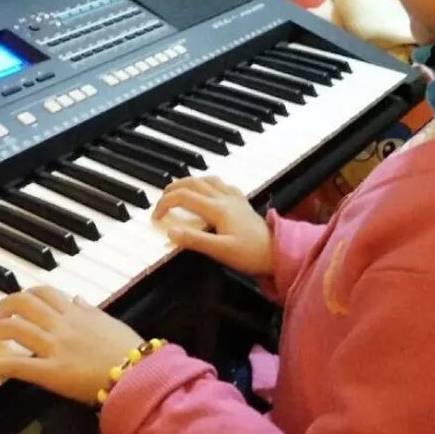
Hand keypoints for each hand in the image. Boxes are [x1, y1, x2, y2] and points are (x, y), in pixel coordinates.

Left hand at [0, 285, 144, 404]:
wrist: (137, 374)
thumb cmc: (130, 351)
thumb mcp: (111, 323)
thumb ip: (90, 311)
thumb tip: (77, 299)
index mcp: (77, 312)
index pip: (45, 292)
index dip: (26, 295)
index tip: (19, 302)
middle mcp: (62, 324)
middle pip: (24, 303)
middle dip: (5, 306)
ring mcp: (54, 347)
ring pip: (15, 328)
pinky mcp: (50, 372)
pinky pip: (17, 364)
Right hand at [153, 175, 274, 276]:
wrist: (278, 252)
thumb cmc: (251, 254)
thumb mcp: (220, 251)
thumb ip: (194, 240)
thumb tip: (170, 231)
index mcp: (217, 208)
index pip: (183, 197)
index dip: (165, 203)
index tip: (155, 217)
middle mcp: (224, 198)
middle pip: (193, 182)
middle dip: (173, 187)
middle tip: (161, 198)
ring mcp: (234, 199)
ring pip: (208, 179)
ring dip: (190, 182)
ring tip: (180, 191)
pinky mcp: (242, 203)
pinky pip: (223, 185)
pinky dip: (209, 184)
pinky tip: (209, 191)